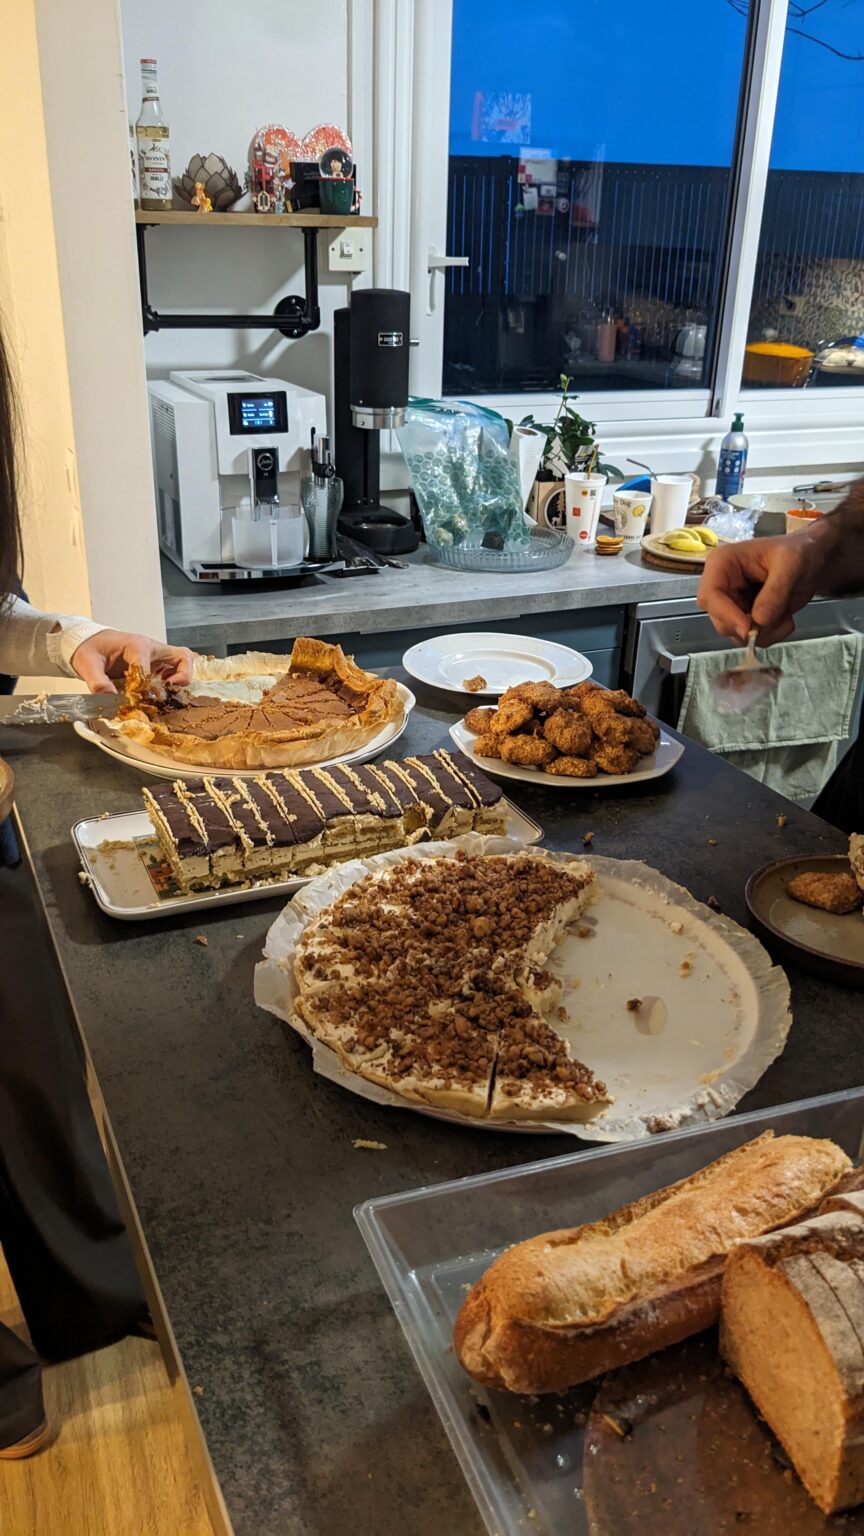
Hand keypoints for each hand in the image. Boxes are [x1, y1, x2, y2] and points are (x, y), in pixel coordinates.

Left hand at [70, 630, 193, 693]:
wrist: (90, 640)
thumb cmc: (90, 648)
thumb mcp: (86, 663)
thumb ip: (97, 681)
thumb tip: (109, 698)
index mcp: (135, 645)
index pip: (148, 667)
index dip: (142, 686)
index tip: (133, 698)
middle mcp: (151, 648)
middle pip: (183, 657)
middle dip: (182, 677)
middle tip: (166, 691)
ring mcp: (156, 655)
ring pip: (183, 663)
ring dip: (180, 679)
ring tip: (164, 692)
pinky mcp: (156, 662)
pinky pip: (175, 670)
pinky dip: (173, 681)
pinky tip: (158, 690)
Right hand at [697, 534, 827, 645]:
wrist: (812, 560)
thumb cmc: (799, 551)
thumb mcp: (791, 564)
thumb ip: (775, 591)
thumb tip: (759, 620)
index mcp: (723, 563)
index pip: (710, 595)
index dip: (726, 615)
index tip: (749, 628)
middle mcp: (722, 585)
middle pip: (720, 620)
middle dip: (750, 626)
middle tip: (777, 619)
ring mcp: (733, 603)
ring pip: (736, 633)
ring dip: (765, 632)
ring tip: (786, 614)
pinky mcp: (744, 616)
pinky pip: (751, 637)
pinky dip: (771, 634)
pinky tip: (784, 618)